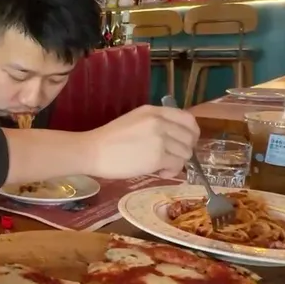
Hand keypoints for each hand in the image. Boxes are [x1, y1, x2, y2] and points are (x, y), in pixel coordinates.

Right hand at [84, 105, 200, 179]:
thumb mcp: (135, 121)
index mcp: (154, 111)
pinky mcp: (158, 156)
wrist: (92, 151)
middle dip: (185, 150)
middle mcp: (160, 122)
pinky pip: (177, 165)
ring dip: (178, 162)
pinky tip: (160, 172)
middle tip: (173, 158)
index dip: (192, 132)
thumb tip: (176, 138)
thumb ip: (156, 124)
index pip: (187, 118)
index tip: (186, 142)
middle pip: (189, 137)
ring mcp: (160, 138)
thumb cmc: (109, 139)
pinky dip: (172, 172)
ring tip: (163, 166)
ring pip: (186, 152)